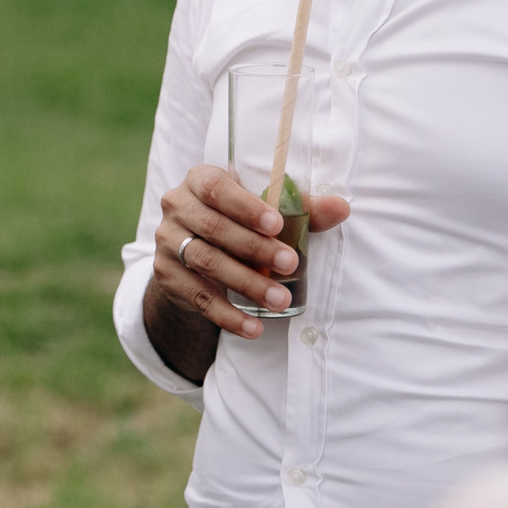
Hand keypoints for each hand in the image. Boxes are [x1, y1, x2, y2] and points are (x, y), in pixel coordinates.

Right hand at [151, 164, 349, 339]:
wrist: (195, 254)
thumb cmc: (238, 222)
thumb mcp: (265, 212)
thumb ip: (301, 209)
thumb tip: (341, 208)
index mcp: (200, 180)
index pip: (218, 188)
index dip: (246, 206)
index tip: (277, 224)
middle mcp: (177, 206)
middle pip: (214, 227)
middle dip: (255, 248)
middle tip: (291, 265)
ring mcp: (168, 241)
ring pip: (206, 262)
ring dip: (246, 283)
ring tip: (280, 300)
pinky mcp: (166, 274)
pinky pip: (197, 296)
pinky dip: (226, 314)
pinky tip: (253, 326)